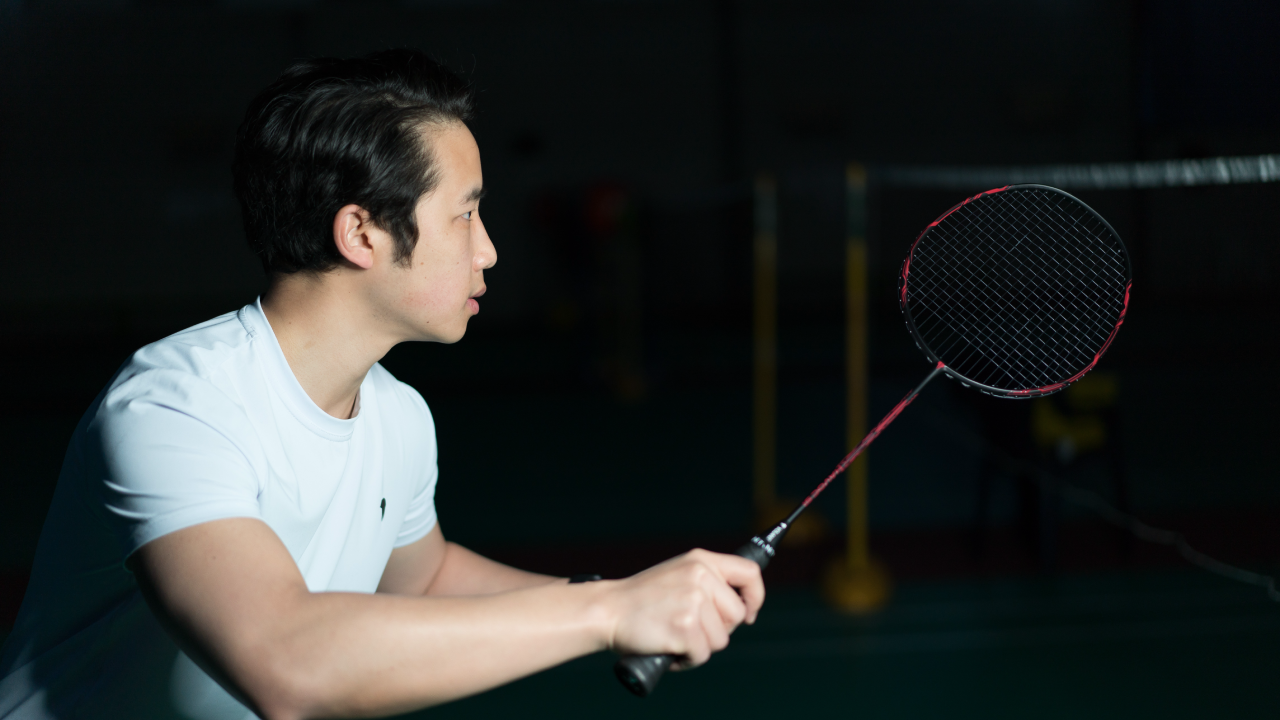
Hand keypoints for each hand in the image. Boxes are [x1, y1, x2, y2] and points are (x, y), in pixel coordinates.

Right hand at [602, 549, 764, 667]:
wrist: (607, 610)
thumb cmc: (641, 599)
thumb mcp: (678, 574)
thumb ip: (708, 582)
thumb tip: (741, 608)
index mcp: (700, 560)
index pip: (749, 573)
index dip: (755, 597)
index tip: (749, 613)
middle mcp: (700, 576)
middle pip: (736, 615)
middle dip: (718, 629)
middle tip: (688, 626)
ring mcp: (693, 601)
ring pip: (721, 640)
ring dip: (699, 646)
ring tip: (673, 635)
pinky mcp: (686, 627)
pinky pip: (702, 656)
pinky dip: (686, 660)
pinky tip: (668, 646)